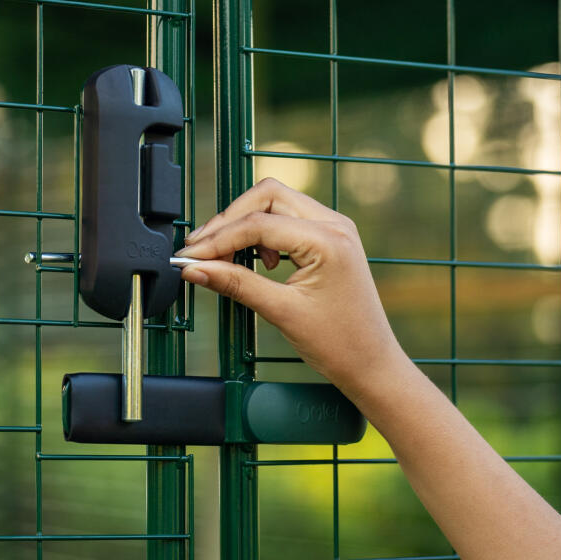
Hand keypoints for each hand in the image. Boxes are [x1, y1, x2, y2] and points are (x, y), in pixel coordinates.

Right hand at [176, 178, 401, 388]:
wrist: (371, 363)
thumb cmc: (339, 344)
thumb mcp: (281, 312)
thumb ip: (236, 284)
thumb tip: (195, 269)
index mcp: (327, 240)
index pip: (258, 224)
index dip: (218, 239)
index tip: (189, 257)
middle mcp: (334, 224)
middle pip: (266, 196)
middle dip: (229, 220)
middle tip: (202, 251)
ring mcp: (334, 227)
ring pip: (276, 201)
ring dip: (245, 222)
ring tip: (226, 257)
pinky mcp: (330, 237)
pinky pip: (288, 217)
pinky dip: (263, 231)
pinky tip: (258, 260)